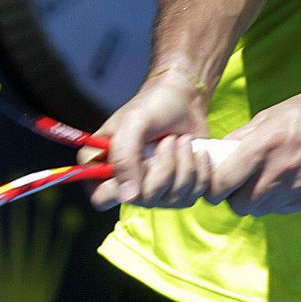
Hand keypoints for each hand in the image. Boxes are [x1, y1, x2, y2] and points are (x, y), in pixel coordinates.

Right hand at [89, 69, 213, 210]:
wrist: (185, 100)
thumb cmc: (154, 106)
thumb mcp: (134, 123)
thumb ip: (124, 157)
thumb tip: (128, 196)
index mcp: (105, 166)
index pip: (100, 198)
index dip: (117, 190)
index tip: (139, 165)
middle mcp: (129, 183)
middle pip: (144, 200)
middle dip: (163, 168)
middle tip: (167, 140)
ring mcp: (154, 190)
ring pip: (172, 200)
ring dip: (184, 166)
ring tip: (181, 141)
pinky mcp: (179, 190)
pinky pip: (192, 196)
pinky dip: (200, 172)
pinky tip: (195, 152)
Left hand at [207, 84, 300, 215]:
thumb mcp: (274, 114)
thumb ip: (244, 137)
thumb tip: (219, 153)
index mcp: (266, 144)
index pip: (224, 182)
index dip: (214, 187)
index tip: (216, 182)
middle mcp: (281, 170)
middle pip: (240, 204)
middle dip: (235, 196)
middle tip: (239, 183)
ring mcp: (299, 189)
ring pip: (262, 210)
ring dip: (258, 199)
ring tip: (266, 179)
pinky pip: (284, 209)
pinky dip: (279, 200)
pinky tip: (289, 180)